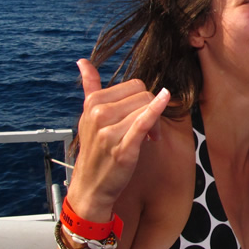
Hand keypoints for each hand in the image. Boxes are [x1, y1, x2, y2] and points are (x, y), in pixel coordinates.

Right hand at [67, 59, 170, 218]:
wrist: (91, 186)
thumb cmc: (95, 150)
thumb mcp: (87, 116)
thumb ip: (89, 87)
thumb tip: (83, 62)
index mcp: (93, 103)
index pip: (133, 85)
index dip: (143, 99)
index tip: (140, 116)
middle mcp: (99, 114)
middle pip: (142, 95)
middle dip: (151, 108)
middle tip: (148, 130)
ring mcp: (109, 131)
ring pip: (146, 108)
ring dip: (156, 123)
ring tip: (149, 138)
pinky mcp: (123, 147)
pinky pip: (144, 121)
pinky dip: (156, 109)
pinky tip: (165, 98)